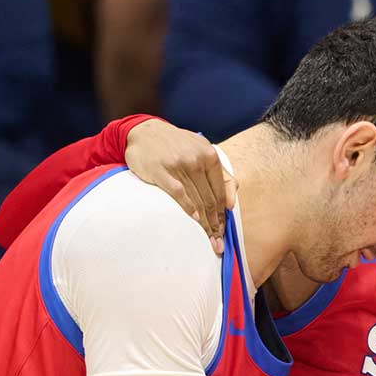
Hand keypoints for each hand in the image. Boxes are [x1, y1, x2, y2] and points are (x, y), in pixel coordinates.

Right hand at [125, 119, 235, 254]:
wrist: (143, 132)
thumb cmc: (176, 146)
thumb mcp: (202, 152)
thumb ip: (220, 175)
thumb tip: (232, 204)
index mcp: (210, 156)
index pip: (220, 192)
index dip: (223, 215)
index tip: (223, 232)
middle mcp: (197, 159)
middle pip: (209, 200)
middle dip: (215, 225)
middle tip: (217, 244)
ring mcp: (179, 165)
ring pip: (197, 200)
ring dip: (204, 223)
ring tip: (208, 240)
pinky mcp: (161, 170)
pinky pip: (178, 193)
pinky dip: (188, 208)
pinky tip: (194, 220)